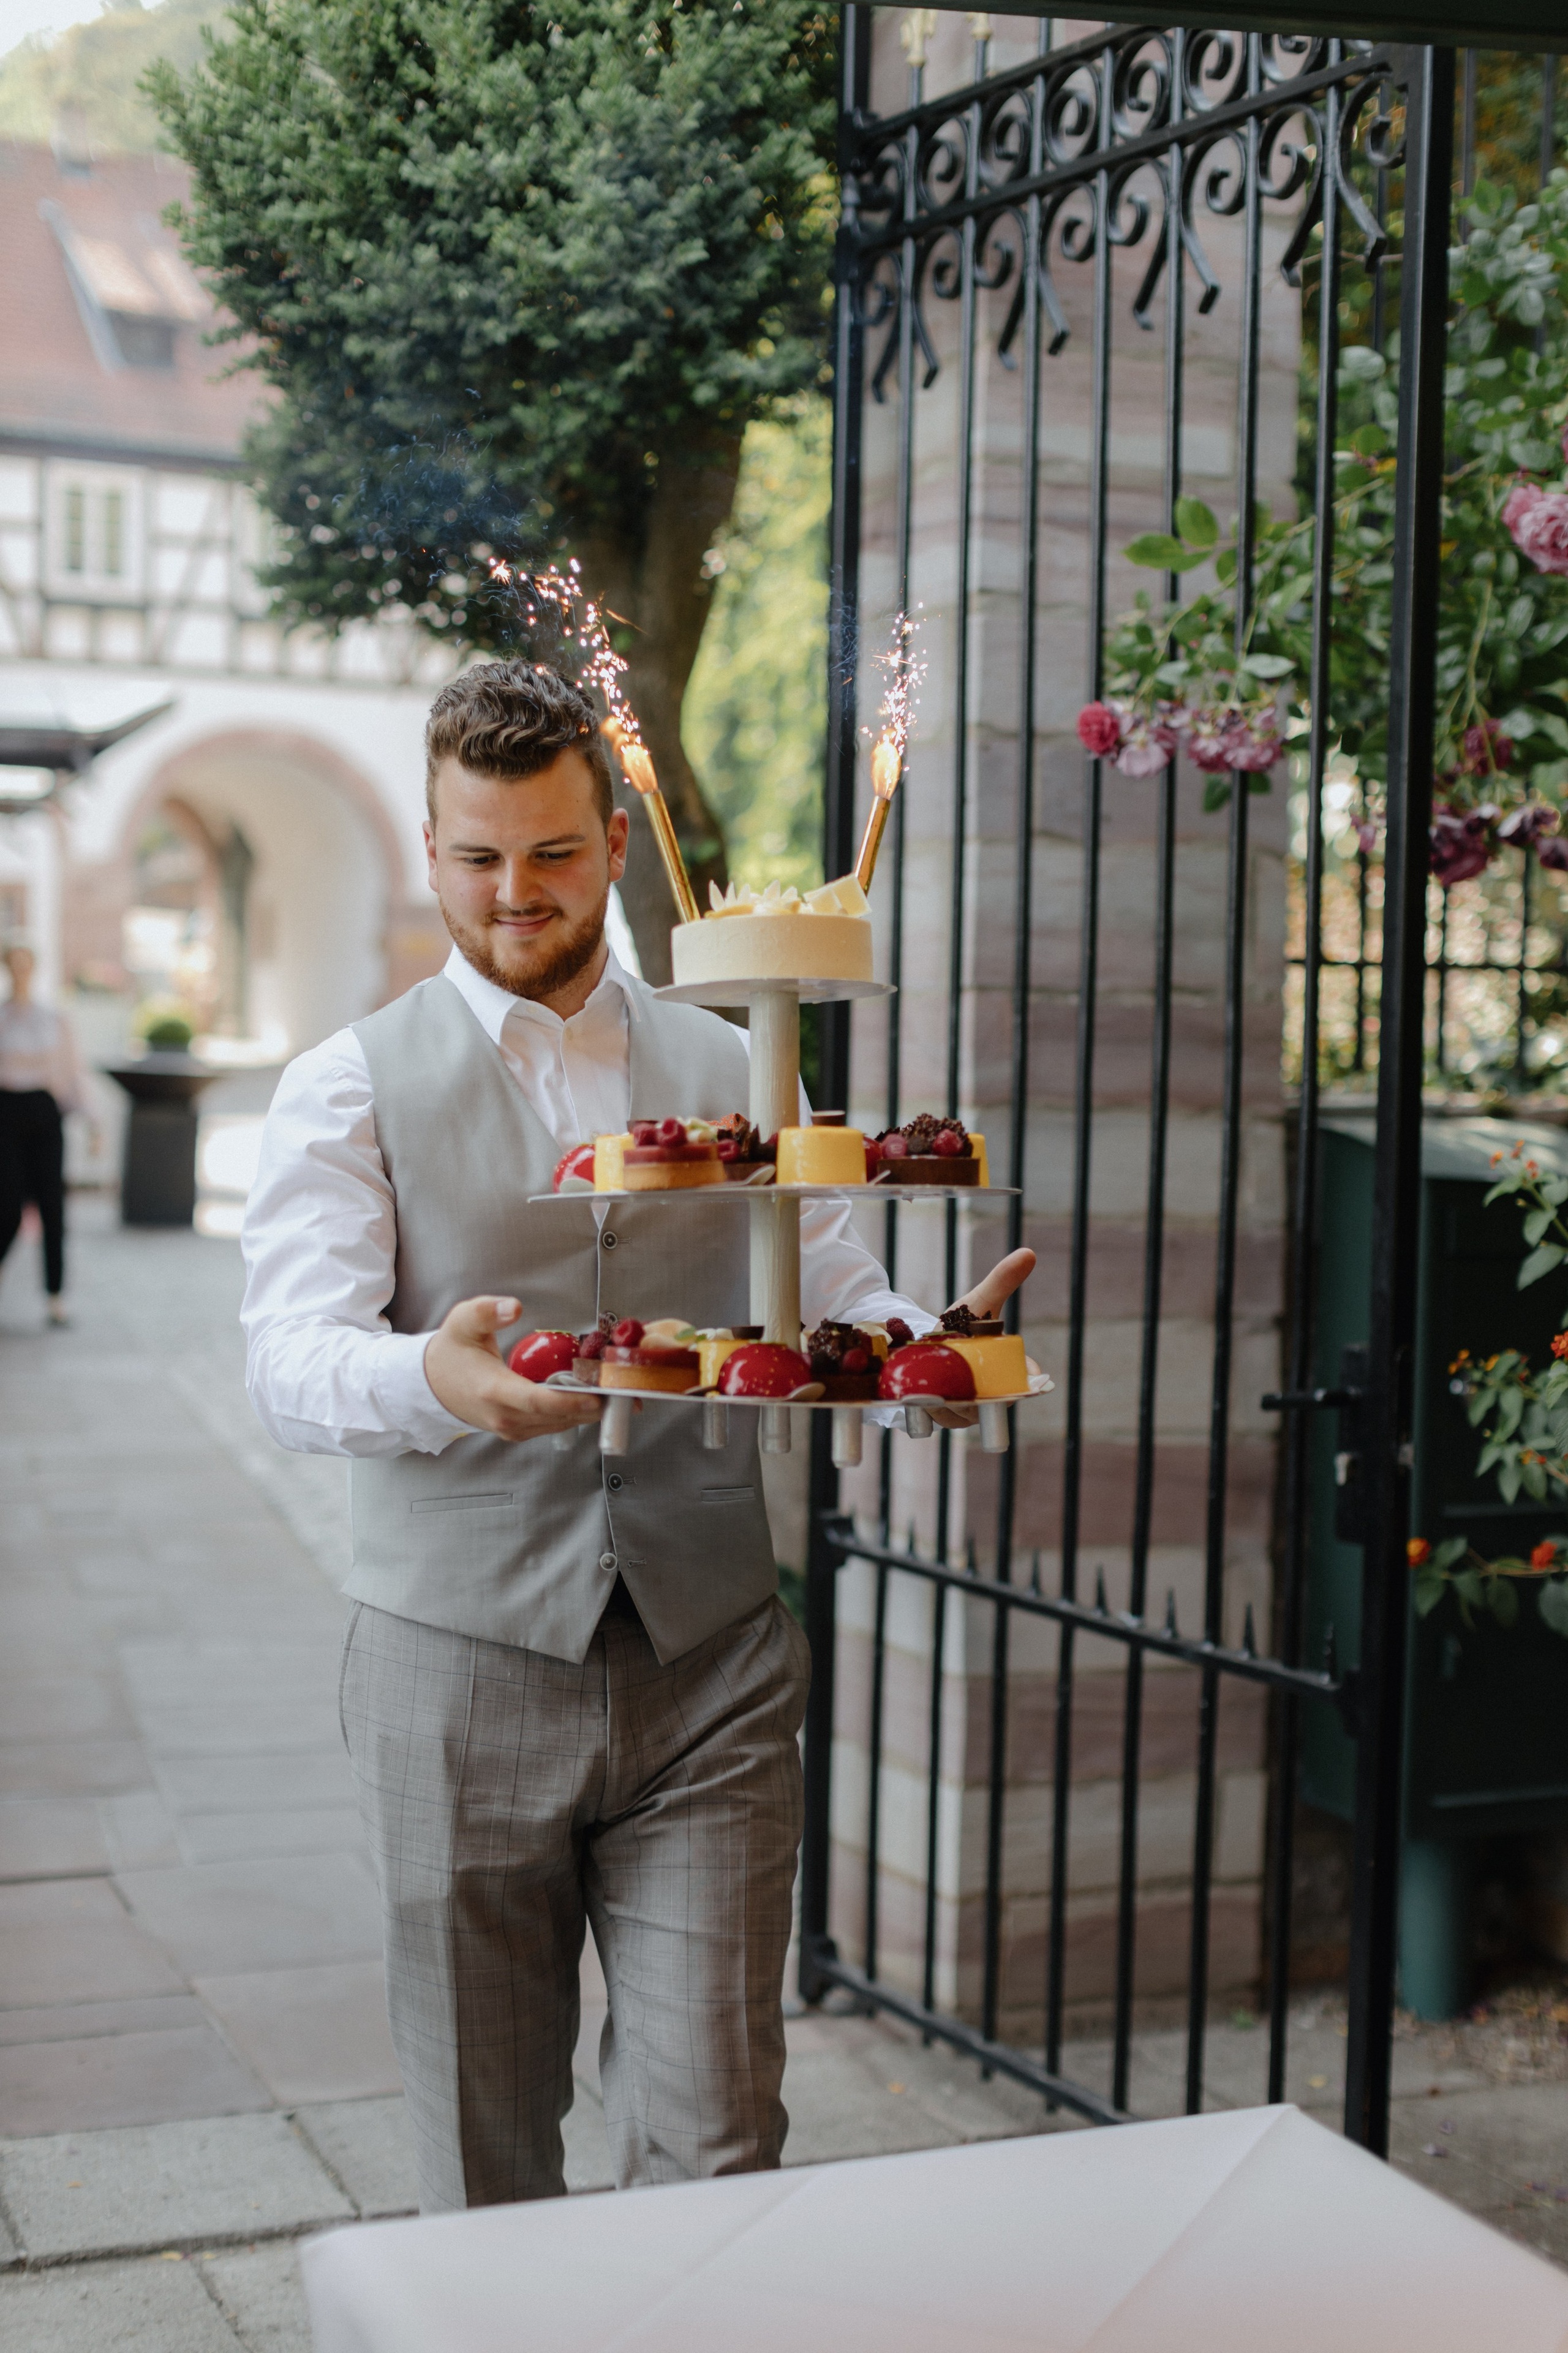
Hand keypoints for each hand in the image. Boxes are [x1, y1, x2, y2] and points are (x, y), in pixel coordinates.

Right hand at [424, 1296, 603, 1442]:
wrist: (431, 1384)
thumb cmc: (452, 1351)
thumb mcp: (463, 1322)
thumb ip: (488, 1311)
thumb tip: (514, 1307)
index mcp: (493, 1390)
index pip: (538, 1402)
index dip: (571, 1402)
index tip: (598, 1396)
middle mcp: (503, 1416)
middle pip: (556, 1418)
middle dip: (592, 1406)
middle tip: (623, 1391)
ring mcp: (510, 1428)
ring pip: (557, 1425)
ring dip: (586, 1412)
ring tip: (615, 1394)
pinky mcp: (515, 1431)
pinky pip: (550, 1426)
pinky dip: (572, 1415)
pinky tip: (591, 1399)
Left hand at [931, 1247, 1036, 1427]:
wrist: (928, 1344)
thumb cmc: (960, 1325)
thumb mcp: (978, 1302)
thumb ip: (1001, 1281)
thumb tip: (1028, 1252)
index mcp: (1005, 1371)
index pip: (1024, 1381)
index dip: (1027, 1378)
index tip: (1027, 1374)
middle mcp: (989, 1395)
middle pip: (989, 1402)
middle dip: (977, 1391)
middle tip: (963, 1378)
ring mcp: (965, 1410)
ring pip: (962, 1413)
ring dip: (949, 1401)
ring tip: (935, 1385)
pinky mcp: (941, 1417)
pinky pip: (938, 1418)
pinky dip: (930, 1408)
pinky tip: (920, 1395)